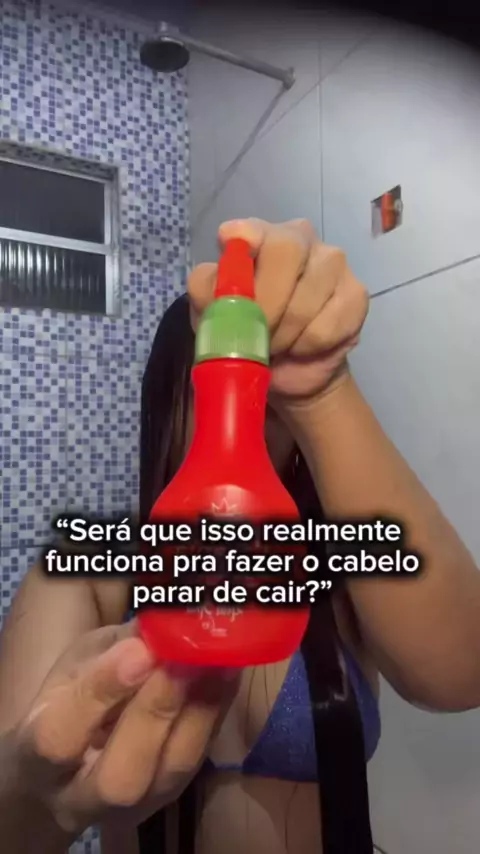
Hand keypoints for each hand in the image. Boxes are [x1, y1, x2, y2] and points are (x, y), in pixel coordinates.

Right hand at [2, 621, 236, 836]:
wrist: (72, 762)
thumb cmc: (69, 700)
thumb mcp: (76, 665)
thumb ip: (110, 650)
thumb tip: (158, 621)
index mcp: (37, 759)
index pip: (60, 737)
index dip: (101, 693)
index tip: (138, 650)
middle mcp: (82, 798)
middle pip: (120, 776)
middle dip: (157, 710)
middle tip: (186, 656)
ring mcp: (134, 806)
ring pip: (170, 772)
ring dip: (199, 709)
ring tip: (217, 657)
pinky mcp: (173, 794)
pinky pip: (200, 756)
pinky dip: (217, 708)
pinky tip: (229, 668)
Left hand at [189, 218, 368, 408]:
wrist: (286, 369)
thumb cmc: (247, 333)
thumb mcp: (215, 315)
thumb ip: (208, 292)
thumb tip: (212, 282)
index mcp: (259, 235)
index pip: (250, 228)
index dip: (243, 247)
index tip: (237, 280)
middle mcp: (298, 237)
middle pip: (285, 251)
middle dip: (265, 304)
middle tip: (257, 334)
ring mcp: (332, 262)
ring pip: (306, 297)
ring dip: (284, 334)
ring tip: (276, 345)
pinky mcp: (356, 294)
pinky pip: (327, 326)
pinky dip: (307, 346)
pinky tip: (301, 347)